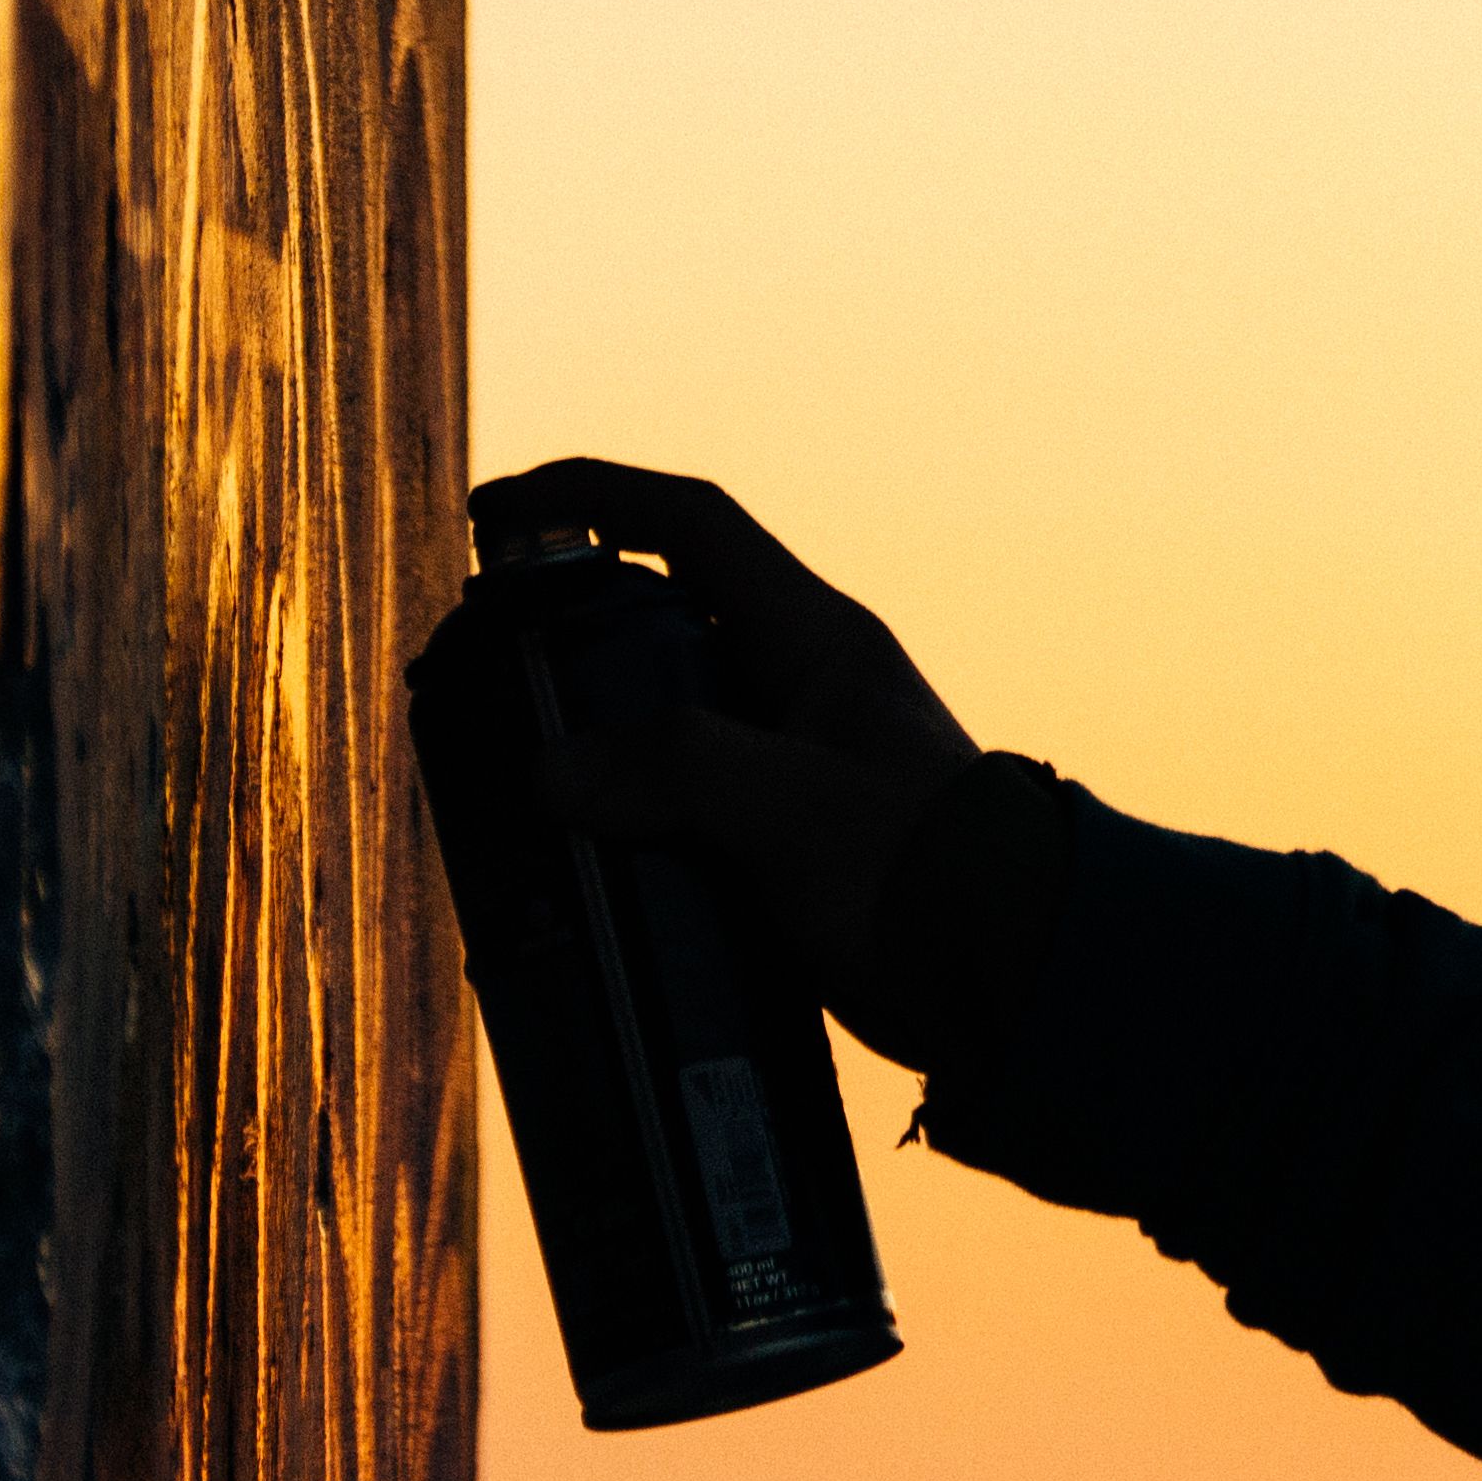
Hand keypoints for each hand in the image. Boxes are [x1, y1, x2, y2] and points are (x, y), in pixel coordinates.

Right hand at [462, 458, 981, 1021]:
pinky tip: (554, 865)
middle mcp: (795, 689)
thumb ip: (674, 768)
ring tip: (485, 779)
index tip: (496, 516)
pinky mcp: (774, 850)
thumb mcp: (794, 805)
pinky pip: (669, 814)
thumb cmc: (927, 875)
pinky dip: (608, 827)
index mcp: (815, 639)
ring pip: (652, 729)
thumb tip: (547, 772)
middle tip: (466, 681)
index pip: (690, 524)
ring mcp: (783, 771)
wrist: (1015, 982)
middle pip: (651, 627)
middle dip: (555, 643)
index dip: (590, 498)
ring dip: (574, 747)